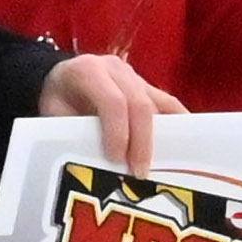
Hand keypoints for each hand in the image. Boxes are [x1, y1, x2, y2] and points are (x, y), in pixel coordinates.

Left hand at [38, 53, 184, 174]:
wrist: (57, 79)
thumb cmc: (55, 102)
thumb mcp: (54, 117)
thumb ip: (75, 135)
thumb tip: (99, 167)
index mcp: (87, 71)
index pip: (112, 102)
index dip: (118, 132)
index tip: (117, 161)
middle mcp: (114, 69)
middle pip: (139, 103)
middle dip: (142, 141)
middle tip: (140, 172)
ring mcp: (133, 75)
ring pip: (157, 103)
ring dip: (163, 137)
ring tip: (168, 165)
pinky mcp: (146, 86)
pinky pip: (167, 104)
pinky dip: (177, 124)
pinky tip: (187, 146)